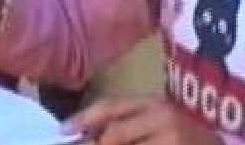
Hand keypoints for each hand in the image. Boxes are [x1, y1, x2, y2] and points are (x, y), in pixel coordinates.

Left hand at [65, 96, 219, 144]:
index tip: (62, 132)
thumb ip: (126, 124)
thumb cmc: (182, 136)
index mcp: (154, 103)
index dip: (83, 119)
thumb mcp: (156, 121)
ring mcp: (170, 141)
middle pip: (112, 135)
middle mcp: (163, 118)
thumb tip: (84, 136)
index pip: (111, 106)